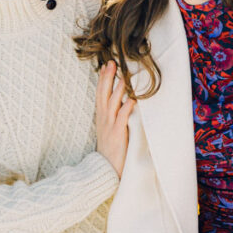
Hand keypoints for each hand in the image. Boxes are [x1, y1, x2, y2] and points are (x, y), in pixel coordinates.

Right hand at [96, 61, 134, 177]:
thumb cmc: (109, 150)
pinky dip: (126, 108)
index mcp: (101, 117)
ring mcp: (109, 126)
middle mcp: (103, 118)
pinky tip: (132, 100)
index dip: (102, 80)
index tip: (105, 66)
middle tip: (111, 62)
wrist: (104, 169)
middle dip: (107, 78)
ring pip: (112, 103)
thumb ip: (112, 117)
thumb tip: (120, 103)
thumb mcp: (107, 130)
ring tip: (123, 76)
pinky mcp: (117, 134)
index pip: (100, 94)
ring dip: (118, 89)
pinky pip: (122, 119)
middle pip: (103, 94)